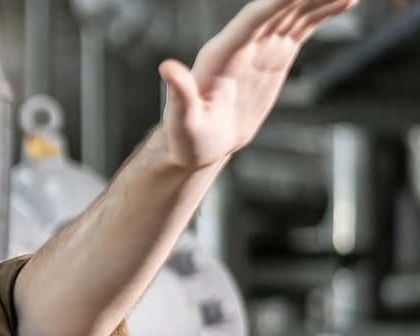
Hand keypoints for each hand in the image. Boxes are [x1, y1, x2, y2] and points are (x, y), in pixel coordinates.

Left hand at [157, 0, 355, 168]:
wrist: (201, 144)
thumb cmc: (186, 138)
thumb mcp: (181, 122)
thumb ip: (178, 95)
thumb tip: (167, 68)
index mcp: (219, 55)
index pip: (251, 21)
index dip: (275, 3)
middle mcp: (241, 44)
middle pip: (277, 9)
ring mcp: (260, 48)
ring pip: (293, 14)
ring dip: (319, 0)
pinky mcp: (274, 56)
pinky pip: (301, 28)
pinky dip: (322, 14)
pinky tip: (345, 2)